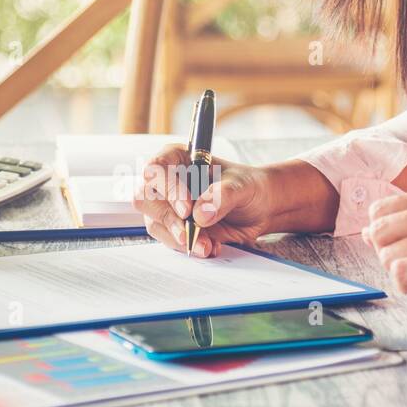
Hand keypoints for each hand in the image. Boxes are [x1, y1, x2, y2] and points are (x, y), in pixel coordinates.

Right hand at [134, 144, 275, 256]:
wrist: (261, 208)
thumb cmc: (248, 186)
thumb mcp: (242, 185)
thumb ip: (222, 195)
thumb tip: (200, 214)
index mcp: (179, 159)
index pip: (156, 168)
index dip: (166, 188)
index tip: (186, 209)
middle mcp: (168, 182)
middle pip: (145, 197)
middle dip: (167, 218)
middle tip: (188, 234)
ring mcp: (169, 207)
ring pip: (155, 223)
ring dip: (178, 238)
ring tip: (207, 245)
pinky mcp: (175, 228)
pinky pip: (170, 240)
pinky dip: (188, 247)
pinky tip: (209, 247)